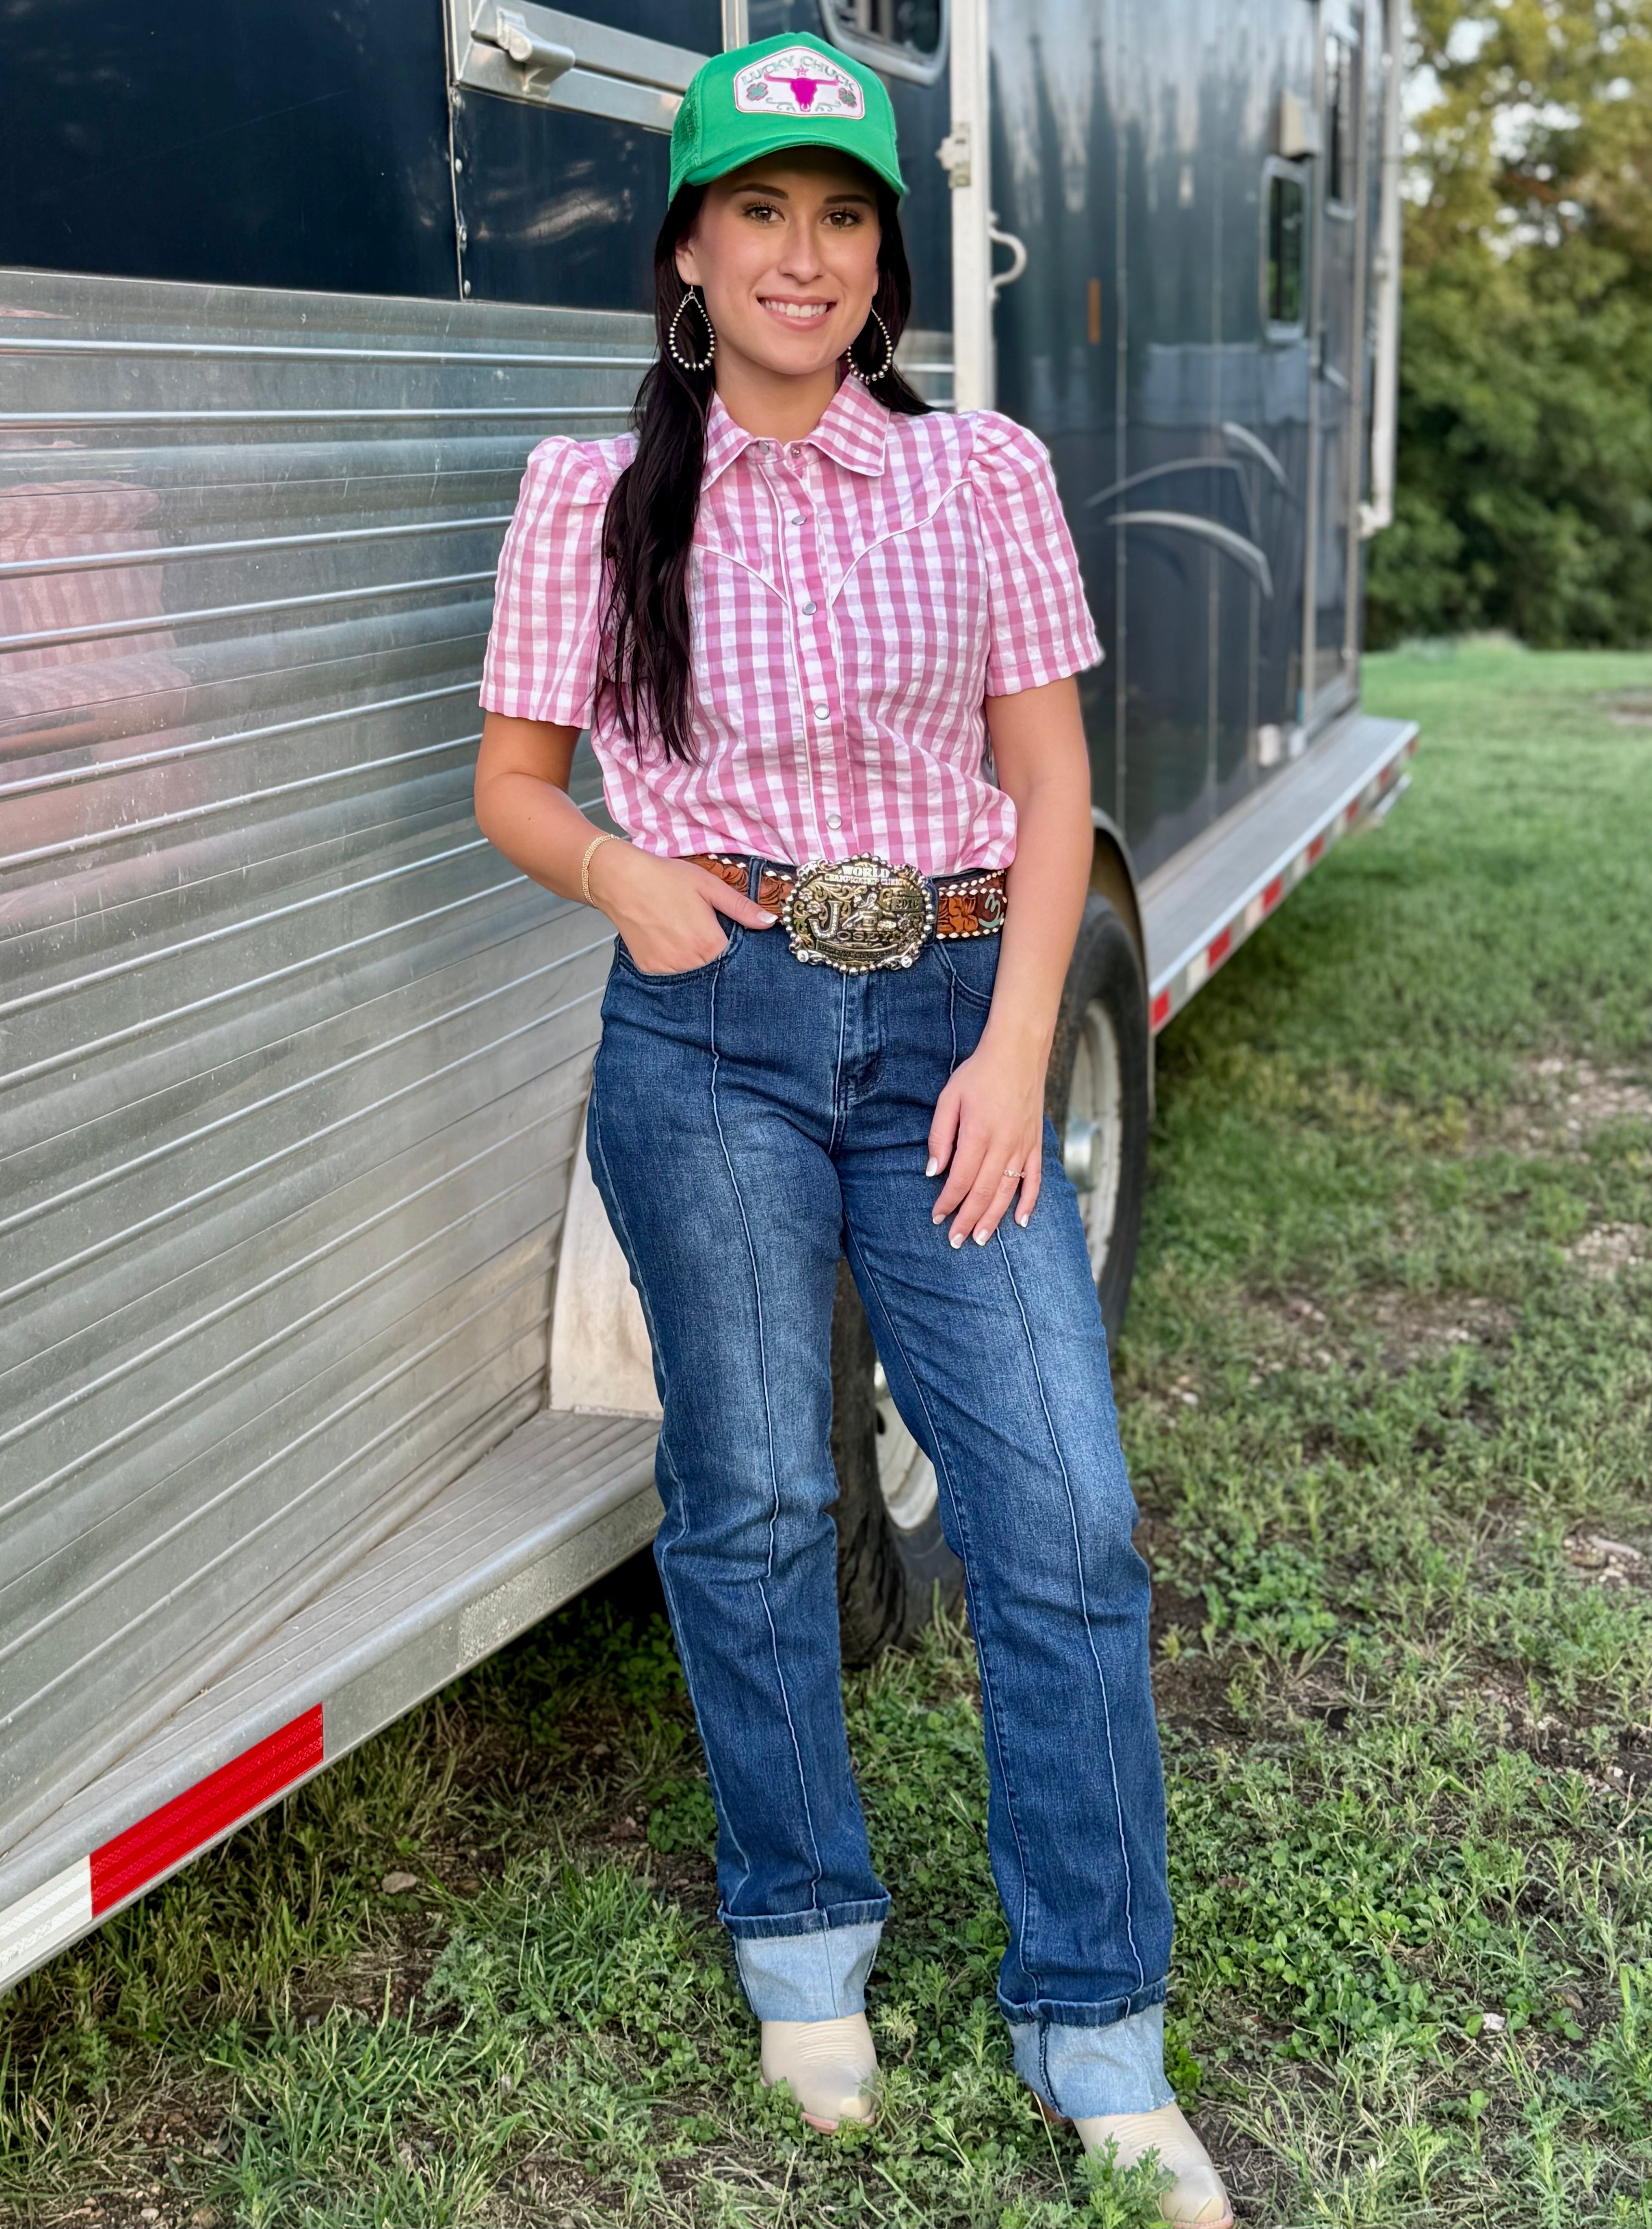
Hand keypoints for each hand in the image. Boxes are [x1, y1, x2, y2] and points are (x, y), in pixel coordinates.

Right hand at [589, 843, 775, 972]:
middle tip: (698, 926)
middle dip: (713, 951)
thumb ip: (741, 908)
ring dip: (694, 958)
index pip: (735, 958)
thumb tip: (770, 922)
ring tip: (681, 930)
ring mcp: (667, 969)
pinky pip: (670, 971)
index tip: (726, 932)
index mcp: (709, 944)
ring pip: (692, 971)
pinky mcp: (650, 969)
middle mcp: (690, 964)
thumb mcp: (709, 886)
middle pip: (714, 967)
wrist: (621, 880)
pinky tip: (667, 937)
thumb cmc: (666, 878)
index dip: (733, 944)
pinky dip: (673, 960)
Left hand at [927, 1024, 1047, 1246]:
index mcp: (978, 1134)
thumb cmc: (979, 1074)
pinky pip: (1034, 1180)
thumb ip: (940, 1136)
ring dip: (993, 1219)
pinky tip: (1021, 1221)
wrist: (1018, 1052)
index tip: (936, 1218)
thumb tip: (933, 1171)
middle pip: (983, 1193)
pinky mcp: (1035, 1144)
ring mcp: (1022, 1147)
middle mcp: (1003, 1145)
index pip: (959, 1180)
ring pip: (1007, 1192)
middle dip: (967, 1220)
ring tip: (981, 1239)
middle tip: (956, 1241)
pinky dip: (1029, 1203)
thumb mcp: (948, 1098)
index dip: (947, 1202)